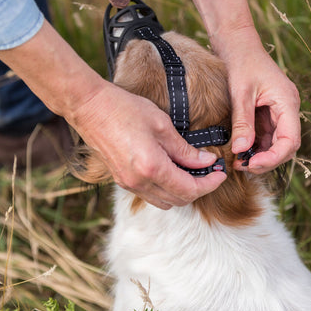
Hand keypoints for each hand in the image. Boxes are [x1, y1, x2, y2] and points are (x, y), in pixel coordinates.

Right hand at [72, 82, 226, 208]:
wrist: (90, 108)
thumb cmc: (125, 109)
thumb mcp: (162, 125)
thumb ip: (185, 149)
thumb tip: (206, 162)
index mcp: (152, 168)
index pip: (190, 189)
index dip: (210, 184)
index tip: (220, 173)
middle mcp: (140, 182)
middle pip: (179, 200)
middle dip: (199, 188)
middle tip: (211, 172)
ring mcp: (129, 184)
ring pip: (165, 202)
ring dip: (183, 191)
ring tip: (194, 172)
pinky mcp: (123, 181)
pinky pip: (151, 195)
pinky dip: (167, 189)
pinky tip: (173, 171)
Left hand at [225, 44, 300, 173]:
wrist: (238, 44)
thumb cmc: (241, 62)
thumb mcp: (240, 93)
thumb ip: (242, 122)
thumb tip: (241, 150)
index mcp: (287, 102)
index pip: (290, 140)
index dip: (274, 157)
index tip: (253, 164)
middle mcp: (288, 109)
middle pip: (286, 146)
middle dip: (266, 160)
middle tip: (242, 166)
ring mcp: (280, 112)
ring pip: (276, 143)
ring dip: (260, 156)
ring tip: (238, 161)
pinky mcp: (269, 113)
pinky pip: (267, 136)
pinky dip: (256, 147)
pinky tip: (240, 151)